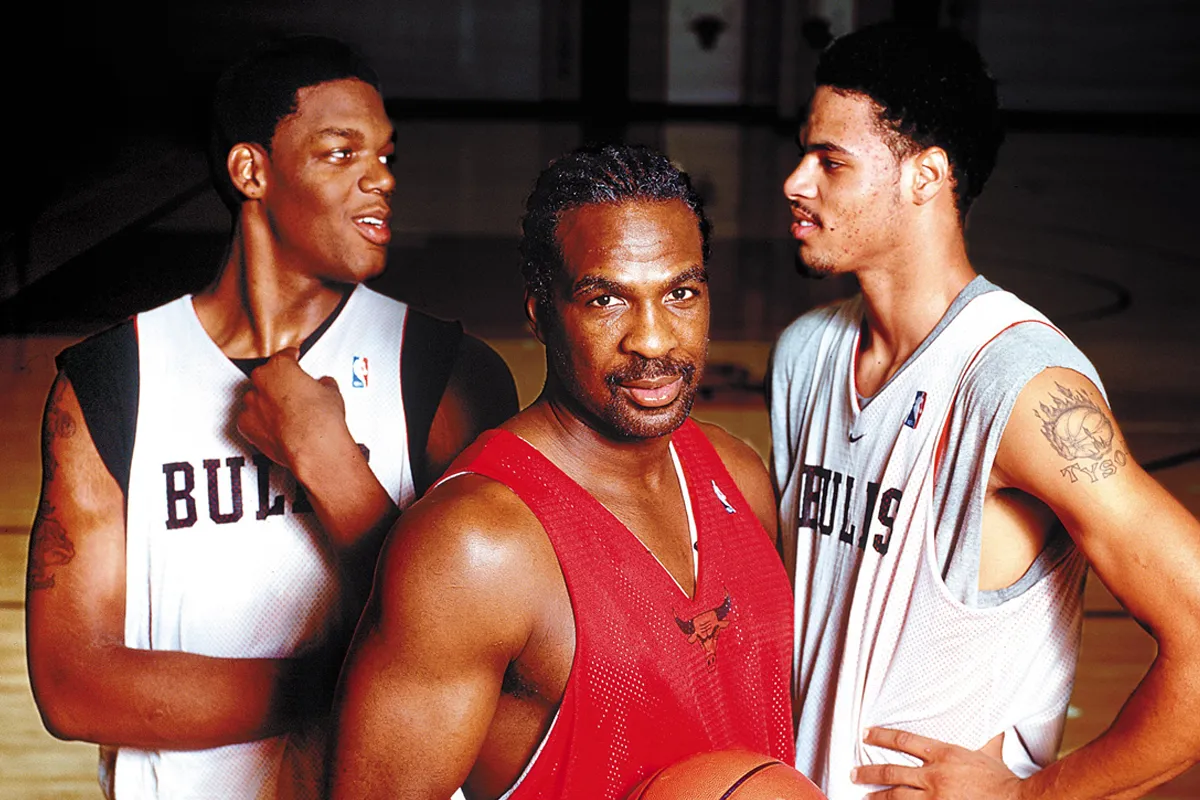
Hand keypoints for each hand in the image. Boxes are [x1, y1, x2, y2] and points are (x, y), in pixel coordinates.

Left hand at [237, 348, 349, 474]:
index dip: (293, 359)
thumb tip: (324, 385)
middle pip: (267, 376)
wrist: (314, 449)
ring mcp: (251, 404)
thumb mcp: (331, 392)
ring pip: (257, 399)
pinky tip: (278, 428)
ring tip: (288, 414)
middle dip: (280, 383)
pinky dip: (261, 423)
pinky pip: (251, 420)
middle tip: (295, 393)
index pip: (284, 356)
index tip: (296, 361)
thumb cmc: (320, 421)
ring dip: (269, 403)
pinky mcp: (246, 427)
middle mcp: (261, 382)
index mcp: (280, 367)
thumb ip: (322, 383)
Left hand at [853, 727, 1022, 799]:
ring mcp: (934, 799)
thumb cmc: (1003, 780)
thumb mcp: (990, 752)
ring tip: (864, 797)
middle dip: (869, 773)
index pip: (904, 741)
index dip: (881, 736)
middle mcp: (934, 776)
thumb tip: (993, 722)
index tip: (866, 735)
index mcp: (944, 754)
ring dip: (877, 797)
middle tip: (854, 773)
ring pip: (896, 797)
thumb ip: (984, 738)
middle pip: (891, 771)